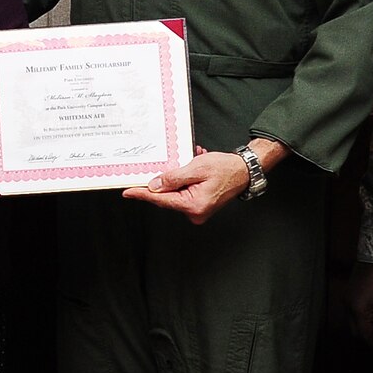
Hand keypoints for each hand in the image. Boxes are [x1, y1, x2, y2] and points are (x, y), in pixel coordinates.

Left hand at [121, 150, 244, 223]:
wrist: (244, 170)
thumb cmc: (225, 168)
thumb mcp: (196, 168)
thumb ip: (173, 178)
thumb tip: (154, 186)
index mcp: (193, 205)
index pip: (161, 200)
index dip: (143, 194)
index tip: (127, 192)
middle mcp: (195, 212)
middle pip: (168, 196)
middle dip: (168, 178)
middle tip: (176, 162)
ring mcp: (198, 210)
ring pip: (177, 191)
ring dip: (180, 175)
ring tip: (192, 160)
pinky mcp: (200, 205)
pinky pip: (185, 191)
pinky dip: (187, 178)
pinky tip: (194, 165)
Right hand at [347, 263, 372, 351]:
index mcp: (358, 310)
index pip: (365, 336)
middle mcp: (349, 304)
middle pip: (357, 330)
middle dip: (371, 336)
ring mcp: (348, 296)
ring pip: (355, 320)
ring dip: (368, 325)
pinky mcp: (350, 290)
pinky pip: (355, 309)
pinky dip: (365, 314)